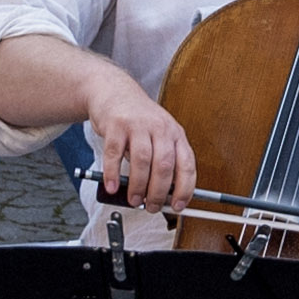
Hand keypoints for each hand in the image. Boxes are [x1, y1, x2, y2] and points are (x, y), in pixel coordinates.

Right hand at [71, 77, 197, 224]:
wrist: (114, 91)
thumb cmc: (138, 120)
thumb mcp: (158, 136)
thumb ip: (161, 162)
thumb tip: (161, 196)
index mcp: (176, 134)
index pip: (187, 164)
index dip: (184, 188)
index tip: (178, 206)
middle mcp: (160, 128)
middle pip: (164, 165)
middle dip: (158, 192)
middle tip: (151, 207)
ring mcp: (138, 125)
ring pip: (142, 161)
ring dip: (138, 186)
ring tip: (133, 200)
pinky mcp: (116, 125)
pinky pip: (114, 154)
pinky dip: (113, 174)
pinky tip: (112, 186)